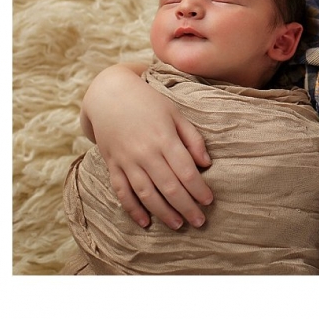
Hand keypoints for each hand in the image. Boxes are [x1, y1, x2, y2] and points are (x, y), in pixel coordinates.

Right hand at [82, 64, 212, 228]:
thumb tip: (206, 163)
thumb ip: (192, 139)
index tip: (209, 201)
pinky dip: (132, 209)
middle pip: (169, 187)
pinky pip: (121, 192)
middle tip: (199, 221)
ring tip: (178, 225)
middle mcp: (145, 152)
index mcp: (164, 138)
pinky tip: (145, 222)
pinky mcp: (112, 165)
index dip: (199, 190)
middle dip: (186, 207)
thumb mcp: (176, 113)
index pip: (186, 172)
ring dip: (163, 213)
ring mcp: (126, 160)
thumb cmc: (149, 102)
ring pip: (146, 194)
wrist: (109, 94)